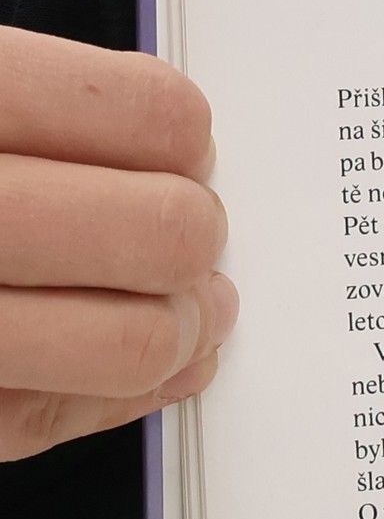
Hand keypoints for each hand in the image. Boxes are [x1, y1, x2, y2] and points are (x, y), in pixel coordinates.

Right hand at [0, 29, 234, 459]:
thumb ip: (54, 106)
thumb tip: (185, 142)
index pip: (153, 112)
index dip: (186, 136)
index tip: (178, 147)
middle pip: (171, 231)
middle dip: (196, 236)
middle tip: (179, 232)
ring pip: (145, 340)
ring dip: (183, 326)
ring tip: (170, 304)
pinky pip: (84, 412)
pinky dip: (131, 386)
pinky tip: (123, 358)